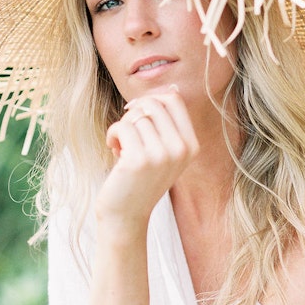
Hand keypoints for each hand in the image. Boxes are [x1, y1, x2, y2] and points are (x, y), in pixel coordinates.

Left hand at [95, 88, 198, 227]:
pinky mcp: (140, 160)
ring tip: (120, 146)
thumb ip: (168, 124)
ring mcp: (162, 155)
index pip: (174, 100)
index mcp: (191, 146)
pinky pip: (122, 127)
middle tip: (125, 132)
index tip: (135, 112)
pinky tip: (113, 149)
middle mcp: (181, 150)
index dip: (151, 99)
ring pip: (136, 115)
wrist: (126, 215)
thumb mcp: (163, 151)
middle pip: (153, 103)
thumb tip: (171, 90)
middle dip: (133, 113)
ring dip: (121, 127)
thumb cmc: (139, 179)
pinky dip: (112, 134)